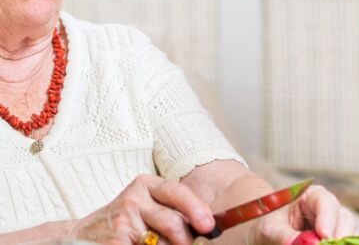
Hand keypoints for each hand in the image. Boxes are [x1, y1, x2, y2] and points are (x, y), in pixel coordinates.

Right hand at [72, 174, 215, 244]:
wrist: (82, 235)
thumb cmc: (125, 222)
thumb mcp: (146, 206)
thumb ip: (172, 211)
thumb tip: (204, 226)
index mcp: (146, 184)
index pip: (177, 192)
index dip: (196, 209)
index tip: (209, 225)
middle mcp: (133, 198)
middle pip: (172, 221)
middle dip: (186, 239)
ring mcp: (123, 220)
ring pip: (161, 242)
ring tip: (159, 243)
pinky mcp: (116, 241)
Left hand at [248, 184, 356, 244]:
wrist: (260, 234)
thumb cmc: (264, 223)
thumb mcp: (270, 229)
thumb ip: (285, 236)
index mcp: (311, 197)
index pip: (325, 201)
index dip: (328, 218)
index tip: (323, 234)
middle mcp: (326, 212)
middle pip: (344, 219)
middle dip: (340, 235)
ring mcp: (332, 229)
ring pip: (348, 235)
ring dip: (340, 242)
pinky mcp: (331, 241)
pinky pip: (343, 243)